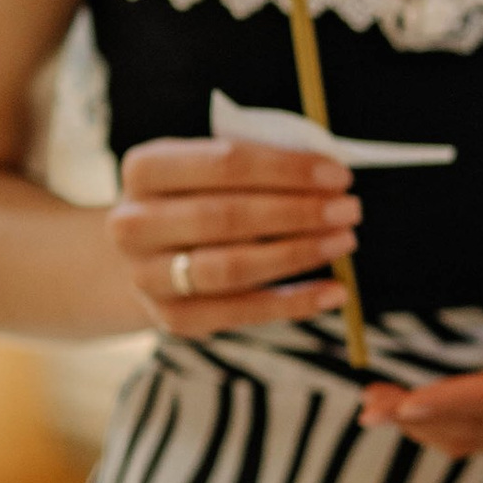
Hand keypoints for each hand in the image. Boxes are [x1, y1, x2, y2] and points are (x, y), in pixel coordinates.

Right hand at [110, 140, 360, 337]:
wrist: (145, 255)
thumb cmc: (197, 197)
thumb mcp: (210, 168)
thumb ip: (259, 165)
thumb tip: (329, 171)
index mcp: (143, 169)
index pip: (223, 163)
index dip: (287, 169)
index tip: (339, 173)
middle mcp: (133, 224)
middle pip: (226, 218)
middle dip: (297, 212)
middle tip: (348, 209)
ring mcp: (148, 277)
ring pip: (232, 268)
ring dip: (297, 254)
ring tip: (344, 241)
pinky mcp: (173, 319)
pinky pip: (242, 313)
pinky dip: (294, 303)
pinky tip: (336, 291)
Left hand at [358, 238, 482, 454]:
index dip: (447, 403)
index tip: (401, 401)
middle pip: (475, 428)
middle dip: (417, 419)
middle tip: (367, 403)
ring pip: (469, 436)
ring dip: (420, 426)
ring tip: (372, 405)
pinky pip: (476, 429)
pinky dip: (436, 423)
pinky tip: (404, 407)